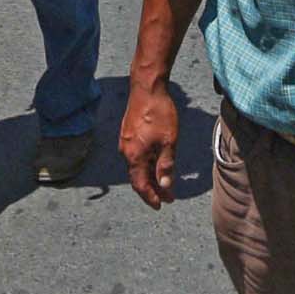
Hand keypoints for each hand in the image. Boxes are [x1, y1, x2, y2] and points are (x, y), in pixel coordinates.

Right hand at [119, 78, 180, 207]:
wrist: (147, 88)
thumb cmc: (159, 113)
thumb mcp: (168, 141)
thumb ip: (166, 164)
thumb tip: (165, 186)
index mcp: (134, 156)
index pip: (141, 185)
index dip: (150, 197)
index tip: (161, 205)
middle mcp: (126, 151)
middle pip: (138, 177)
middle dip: (152, 189)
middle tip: (167, 197)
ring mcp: (125, 142)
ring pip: (137, 166)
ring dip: (150, 176)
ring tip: (164, 182)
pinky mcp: (128, 133)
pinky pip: (136, 156)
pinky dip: (146, 164)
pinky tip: (156, 163)